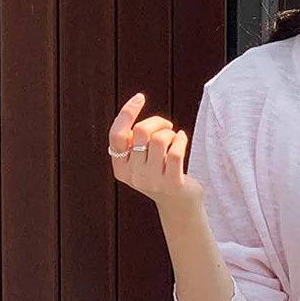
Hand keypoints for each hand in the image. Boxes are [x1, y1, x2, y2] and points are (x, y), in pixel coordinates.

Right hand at [108, 90, 195, 212]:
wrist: (179, 203)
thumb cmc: (159, 171)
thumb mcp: (139, 159)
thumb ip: (132, 140)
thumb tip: (131, 109)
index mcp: (120, 167)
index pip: (116, 136)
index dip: (126, 113)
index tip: (140, 97)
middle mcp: (133, 175)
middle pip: (141, 131)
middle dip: (157, 121)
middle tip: (166, 125)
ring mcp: (152, 181)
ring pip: (159, 139)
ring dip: (170, 132)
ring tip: (174, 137)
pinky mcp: (172, 184)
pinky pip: (175, 152)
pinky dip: (181, 139)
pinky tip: (182, 139)